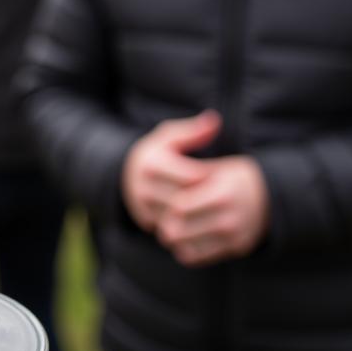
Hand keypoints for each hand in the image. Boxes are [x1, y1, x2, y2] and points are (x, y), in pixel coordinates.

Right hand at [121, 110, 220, 231]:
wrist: (125, 173)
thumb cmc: (156, 153)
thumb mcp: (169, 137)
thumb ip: (192, 131)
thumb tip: (215, 122)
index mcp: (152, 163)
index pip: (191, 176)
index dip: (211, 177)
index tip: (224, 176)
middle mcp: (144, 185)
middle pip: (185, 198)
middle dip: (207, 198)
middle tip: (225, 196)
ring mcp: (143, 205)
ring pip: (179, 217)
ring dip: (200, 215)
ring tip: (218, 208)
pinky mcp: (145, 220)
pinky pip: (172, 229)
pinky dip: (189, 227)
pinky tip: (204, 221)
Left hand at [156, 155, 269, 266]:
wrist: (272, 197)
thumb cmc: (236, 178)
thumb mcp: (219, 169)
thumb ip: (192, 176)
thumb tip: (163, 183)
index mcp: (221, 193)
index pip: (180, 205)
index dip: (167, 204)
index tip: (163, 200)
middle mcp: (229, 217)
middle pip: (179, 228)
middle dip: (165, 223)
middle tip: (161, 218)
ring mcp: (233, 236)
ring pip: (185, 245)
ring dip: (173, 239)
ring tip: (170, 229)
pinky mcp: (236, 248)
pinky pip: (199, 256)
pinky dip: (185, 250)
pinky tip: (185, 239)